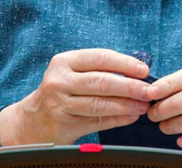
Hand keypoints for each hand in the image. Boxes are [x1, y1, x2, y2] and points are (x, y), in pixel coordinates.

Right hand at [0, 49, 153, 144]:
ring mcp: (60, 103)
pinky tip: (130, 117)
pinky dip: (117, 119)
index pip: (99, 57)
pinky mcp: (65, 124)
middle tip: (148, 90)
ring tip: (143, 106)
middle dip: (130, 86)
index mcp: (64, 62)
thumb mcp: (72, 74)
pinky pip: (97, 121)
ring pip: (100, 104)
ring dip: (126, 105)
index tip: (144, 70)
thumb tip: (137, 69)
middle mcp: (59, 81)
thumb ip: (99, 69)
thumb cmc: (61, 92)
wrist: (34, 120)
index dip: (124, 63)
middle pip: (101, 81)